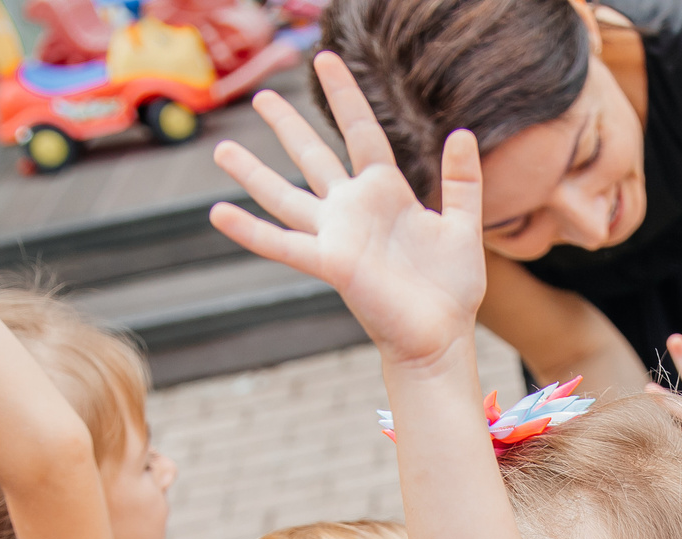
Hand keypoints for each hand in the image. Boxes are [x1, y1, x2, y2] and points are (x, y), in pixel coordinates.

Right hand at [210, 54, 484, 368]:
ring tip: (221, 150)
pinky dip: (249, 231)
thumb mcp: (463, 226)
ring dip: (252, 174)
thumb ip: (462, 182)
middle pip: (313, 156)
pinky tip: (218, 213)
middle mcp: (353, 210)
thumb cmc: (451, 288)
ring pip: (284, 196)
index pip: (360, 131)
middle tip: (263, 95)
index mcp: (386, 193)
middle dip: (288, 126)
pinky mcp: (331, 263)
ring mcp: (337, 235)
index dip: (344, 95)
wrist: (442, 337)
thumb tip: (461, 134)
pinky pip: (282, 244)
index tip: (325, 59)